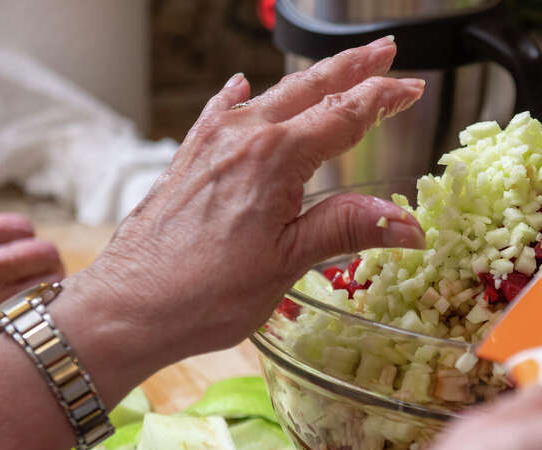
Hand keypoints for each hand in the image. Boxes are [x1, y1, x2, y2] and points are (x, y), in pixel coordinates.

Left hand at [64, 37, 425, 373]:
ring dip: (310, 80)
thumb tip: (408, 223)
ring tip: (337, 69)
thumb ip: (347, 229)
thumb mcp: (289, 263)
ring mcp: (211, 144)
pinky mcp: (188, 161)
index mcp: (275, 158)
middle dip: (352, 67)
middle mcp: (242, 137)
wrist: (129, 307)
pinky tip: (241, 87)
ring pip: (271, 97)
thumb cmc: (204, 293)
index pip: (344, 116)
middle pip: (309, 89)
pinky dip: (242, 97)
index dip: (383, 99)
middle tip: (386, 49)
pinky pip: (222, 113)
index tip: (413, 87)